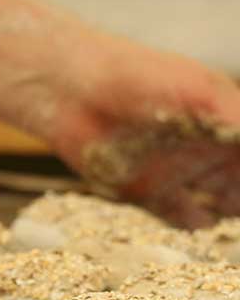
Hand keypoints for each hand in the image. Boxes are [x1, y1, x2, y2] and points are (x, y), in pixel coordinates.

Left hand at [46, 38, 239, 228]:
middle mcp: (207, 150)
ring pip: (219, 204)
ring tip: (230, 207)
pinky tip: (203, 219)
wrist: (74, 88)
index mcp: (227, 122)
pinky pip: (179, 216)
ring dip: (230, 210)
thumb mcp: (202, 93)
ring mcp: (178, 172)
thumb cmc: (142, 77)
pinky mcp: (145, 192)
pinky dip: (194, 222)